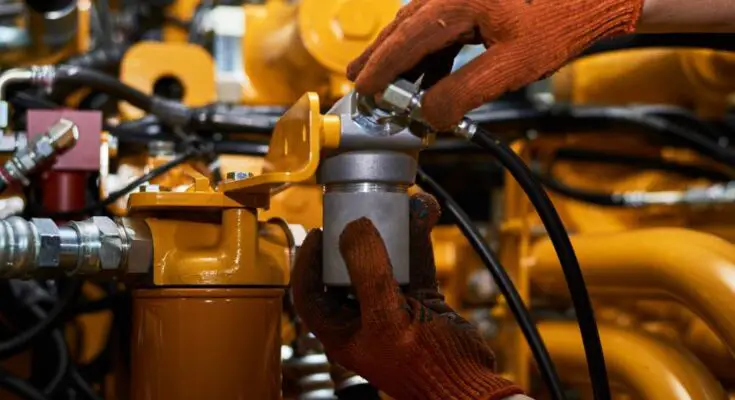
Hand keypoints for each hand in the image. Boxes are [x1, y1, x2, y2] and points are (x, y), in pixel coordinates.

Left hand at [292, 193, 523, 399]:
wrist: (470, 385)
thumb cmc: (425, 368)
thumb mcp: (387, 318)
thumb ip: (368, 272)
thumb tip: (354, 228)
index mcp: (342, 331)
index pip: (310, 292)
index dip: (308, 261)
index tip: (319, 231)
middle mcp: (364, 317)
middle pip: (348, 269)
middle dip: (358, 235)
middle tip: (361, 208)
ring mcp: (393, 307)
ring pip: (385, 260)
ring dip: (393, 230)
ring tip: (401, 203)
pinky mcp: (421, 300)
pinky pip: (414, 263)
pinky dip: (418, 239)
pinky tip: (423, 215)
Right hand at [347, 0, 643, 130]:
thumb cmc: (560, 23)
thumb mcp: (513, 66)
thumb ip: (465, 92)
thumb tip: (429, 115)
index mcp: (458, 2)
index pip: (406, 40)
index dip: (381, 68)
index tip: (364, 89)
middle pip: (403, 28)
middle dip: (380, 57)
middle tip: (359, 81)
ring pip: (418, 25)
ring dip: (401, 55)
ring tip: (383, 79)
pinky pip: (439, 25)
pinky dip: (427, 50)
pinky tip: (425, 71)